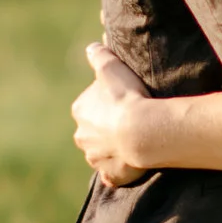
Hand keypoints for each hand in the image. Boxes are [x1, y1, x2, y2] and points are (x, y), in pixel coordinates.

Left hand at [71, 43, 157, 186]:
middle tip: (129, 120)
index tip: (123, 101)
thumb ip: (99, 55)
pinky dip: (118, 170)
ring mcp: (95, 157)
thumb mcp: (111, 67)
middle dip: (106, 127)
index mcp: (80, 110)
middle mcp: (82, 136)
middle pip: (93, 130)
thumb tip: (91, 48)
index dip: (107, 102)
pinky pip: (112, 173)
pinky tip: (129, 165)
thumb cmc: (126, 96)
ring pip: (101, 151)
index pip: (90, 105)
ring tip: (134, 140)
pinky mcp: (110, 174)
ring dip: (112, 148)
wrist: (142, 130)